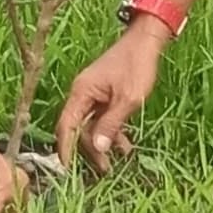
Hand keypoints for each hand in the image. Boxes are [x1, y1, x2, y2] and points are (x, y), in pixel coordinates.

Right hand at [57, 23, 167, 173]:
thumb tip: (96, 149)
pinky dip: (111, 131)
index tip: (68, 171)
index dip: (66, 148)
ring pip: (91, 126)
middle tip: (105, 169)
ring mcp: (93, 94)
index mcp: (82, 92)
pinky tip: (125, 144)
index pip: (67, 125)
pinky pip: (102, 118)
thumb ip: (111, 124)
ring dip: (102, 142)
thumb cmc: (137, 66)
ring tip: (118, 159)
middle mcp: (82, 94)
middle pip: (78, 128)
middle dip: (89, 149)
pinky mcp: (104, 95)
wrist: (146, 41)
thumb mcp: (128, 99)